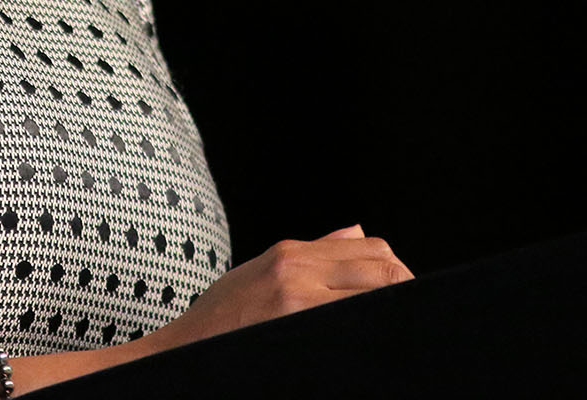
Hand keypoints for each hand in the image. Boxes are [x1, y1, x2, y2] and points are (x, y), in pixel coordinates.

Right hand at [147, 225, 412, 350]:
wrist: (175, 354)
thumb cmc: (217, 322)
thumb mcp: (259, 274)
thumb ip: (312, 256)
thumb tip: (357, 233)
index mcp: (290, 252)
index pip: (372, 249)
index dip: (399, 273)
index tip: (403, 296)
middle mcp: (295, 267)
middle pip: (384, 268)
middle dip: (406, 290)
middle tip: (411, 317)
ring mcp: (295, 297)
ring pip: (375, 293)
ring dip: (394, 309)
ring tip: (395, 332)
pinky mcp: (292, 324)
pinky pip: (349, 318)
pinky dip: (369, 330)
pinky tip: (369, 343)